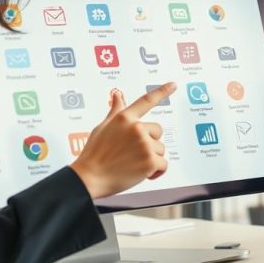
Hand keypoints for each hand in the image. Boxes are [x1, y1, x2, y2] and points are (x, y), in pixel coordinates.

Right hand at [69, 83, 175, 197]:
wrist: (89, 178)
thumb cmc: (94, 154)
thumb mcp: (102, 128)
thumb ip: (115, 111)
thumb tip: (118, 95)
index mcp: (124, 118)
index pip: (146, 101)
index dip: (162, 91)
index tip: (173, 84)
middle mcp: (136, 128)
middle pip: (158, 131)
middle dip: (150, 142)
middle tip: (133, 153)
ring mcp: (144, 144)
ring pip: (160, 149)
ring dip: (151, 158)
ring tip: (133, 164)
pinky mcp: (150, 161)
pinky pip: (163, 164)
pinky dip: (157, 171)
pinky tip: (143, 174)